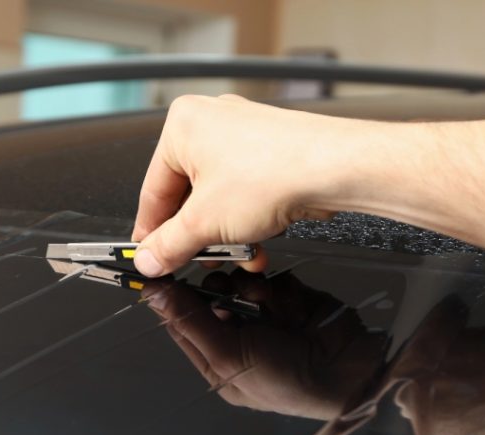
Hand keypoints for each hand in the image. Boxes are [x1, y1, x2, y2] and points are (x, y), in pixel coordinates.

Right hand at [131, 94, 362, 277]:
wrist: (333, 168)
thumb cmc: (274, 171)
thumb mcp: (204, 224)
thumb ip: (169, 246)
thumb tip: (150, 259)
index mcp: (182, 127)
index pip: (153, 191)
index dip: (151, 233)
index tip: (151, 258)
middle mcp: (211, 123)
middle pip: (188, 197)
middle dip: (198, 237)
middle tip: (199, 260)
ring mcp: (243, 136)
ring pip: (219, 200)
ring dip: (226, 235)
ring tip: (238, 253)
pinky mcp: (270, 152)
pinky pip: (244, 194)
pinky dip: (248, 221)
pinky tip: (259, 242)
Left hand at [143, 270, 384, 419]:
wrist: (347, 371)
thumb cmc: (286, 381)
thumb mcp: (229, 355)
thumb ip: (189, 320)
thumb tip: (152, 295)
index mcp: (218, 362)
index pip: (182, 324)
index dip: (172, 299)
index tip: (164, 273)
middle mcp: (237, 339)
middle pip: (208, 298)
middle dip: (216, 290)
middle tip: (225, 291)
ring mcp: (264, 317)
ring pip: (237, 283)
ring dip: (247, 287)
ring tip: (264, 301)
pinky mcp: (288, 299)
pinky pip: (268, 278)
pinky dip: (275, 285)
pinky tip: (286, 302)